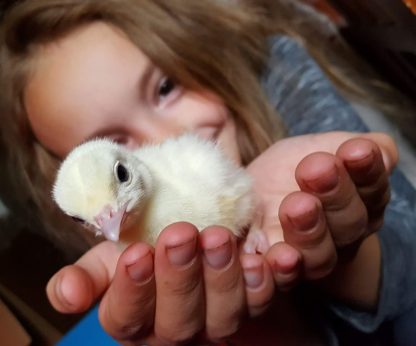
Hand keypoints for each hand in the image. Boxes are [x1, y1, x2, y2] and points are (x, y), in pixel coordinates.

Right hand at [47, 223, 274, 343]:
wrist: (195, 218)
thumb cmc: (150, 237)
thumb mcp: (118, 249)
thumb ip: (92, 272)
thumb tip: (65, 295)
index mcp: (139, 315)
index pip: (127, 320)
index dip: (130, 291)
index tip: (135, 254)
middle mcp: (180, 325)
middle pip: (177, 324)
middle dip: (178, 280)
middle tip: (180, 235)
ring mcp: (220, 315)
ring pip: (223, 317)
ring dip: (222, 280)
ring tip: (218, 238)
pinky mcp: (255, 298)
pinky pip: (264, 299)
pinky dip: (265, 280)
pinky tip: (267, 257)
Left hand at [247, 131, 396, 306]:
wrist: (252, 195)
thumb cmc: (290, 168)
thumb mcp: (318, 147)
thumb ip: (349, 148)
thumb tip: (376, 147)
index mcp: (360, 200)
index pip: (372, 187)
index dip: (366, 170)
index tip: (355, 150)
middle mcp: (343, 234)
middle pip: (350, 222)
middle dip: (335, 194)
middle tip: (316, 170)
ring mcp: (312, 257)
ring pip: (320, 255)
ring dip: (309, 232)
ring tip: (295, 207)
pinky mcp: (279, 271)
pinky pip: (283, 279)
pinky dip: (280, 270)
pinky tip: (273, 256)